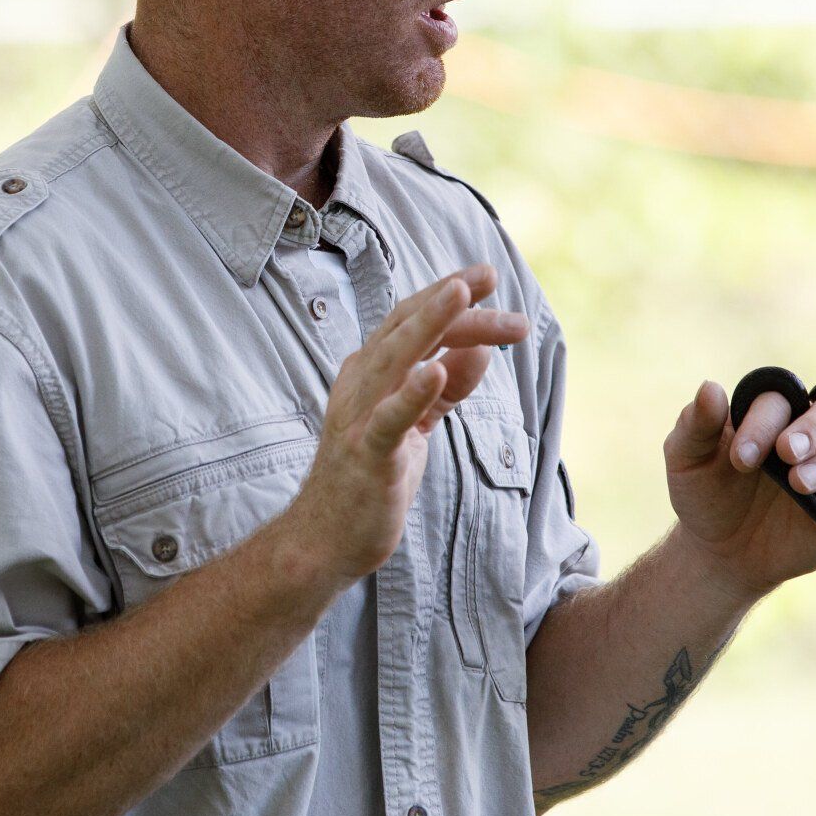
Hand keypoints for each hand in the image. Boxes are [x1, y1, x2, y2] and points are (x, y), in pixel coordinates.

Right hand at [278, 263, 529, 589]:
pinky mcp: (366, 455)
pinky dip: (412, 393)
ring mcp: (359, 418)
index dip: (446, 293)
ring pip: (394, 359)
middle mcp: (359, 384)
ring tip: (461, 295)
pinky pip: (389, 419)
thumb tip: (482, 350)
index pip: (409, 320)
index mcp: (369, 373)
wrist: (326, 539)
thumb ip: (447, 388)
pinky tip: (436, 371)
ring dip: (429, 324)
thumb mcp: (417, 425)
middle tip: (490, 276)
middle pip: (406, 328)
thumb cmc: (371, 479)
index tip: (487, 276)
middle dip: (448, 299)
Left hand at [664, 380, 815, 599]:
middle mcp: (810, 434)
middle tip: (785, 455)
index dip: (763, 423)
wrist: (718, 551)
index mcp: (771, 414)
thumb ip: (696, 425)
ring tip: (800, 485)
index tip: (740, 459)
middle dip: (811, 431)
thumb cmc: (704, 494)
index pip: (780, 399)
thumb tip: (710, 386)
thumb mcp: (687, 460)